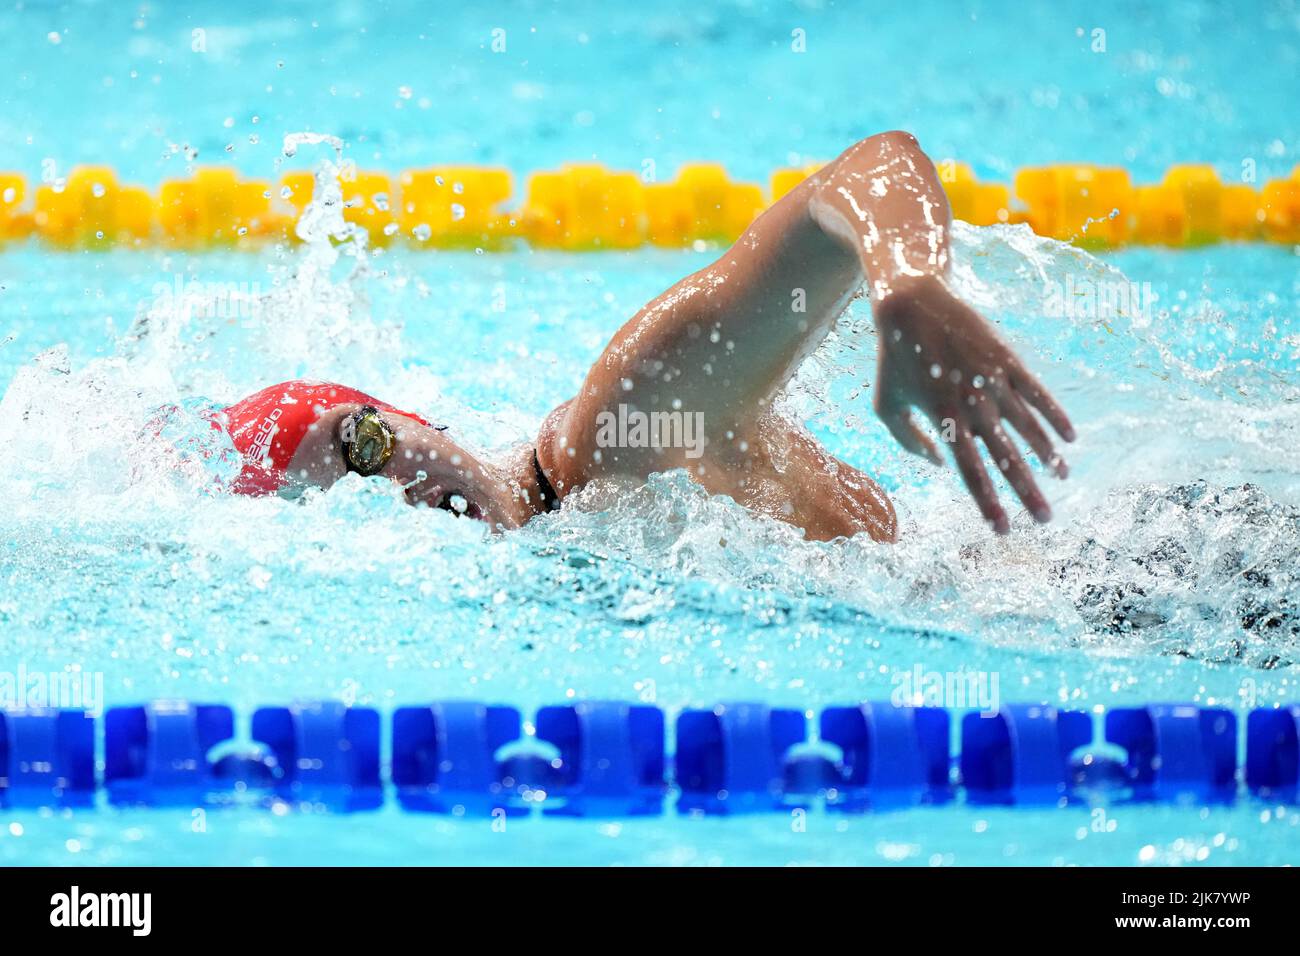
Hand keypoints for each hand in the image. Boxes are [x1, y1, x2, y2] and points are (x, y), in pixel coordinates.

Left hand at [872, 275, 1075, 532]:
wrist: (912, 305)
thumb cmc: (895, 361)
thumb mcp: (887, 406)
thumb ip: (910, 442)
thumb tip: (940, 464)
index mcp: (943, 421)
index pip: (971, 473)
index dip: (989, 503)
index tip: (1004, 529)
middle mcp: (972, 405)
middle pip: (1005, 459)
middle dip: (1026, 493)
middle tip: (1045, 520)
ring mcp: (993, 382)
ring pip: (1028, 428)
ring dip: (1047, 457)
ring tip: (1062, 478)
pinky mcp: (1007, 361)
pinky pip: (1037, 394)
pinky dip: (1055, 416)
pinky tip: (1070, 438)